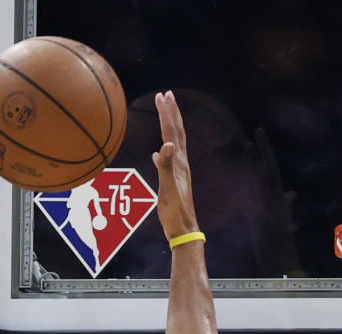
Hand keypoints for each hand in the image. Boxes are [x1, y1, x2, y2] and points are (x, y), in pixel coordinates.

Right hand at [152, 91, 198, 242]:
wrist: (184, 231)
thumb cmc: (174, 213)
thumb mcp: (167, 190)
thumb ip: (165, 167)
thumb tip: (165, 145)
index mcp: (179, 163)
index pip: (171, 133)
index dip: (167, 114)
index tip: (162, 95)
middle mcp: (181, 164)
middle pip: (177, 133)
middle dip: (171, 113)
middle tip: (166, 95)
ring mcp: (179, 172)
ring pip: (174, 143)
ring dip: (169, 127)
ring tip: (165, 114)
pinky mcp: (174, 181)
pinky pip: (168, 160)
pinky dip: (162, 152)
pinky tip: (157, 153)